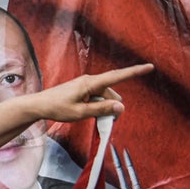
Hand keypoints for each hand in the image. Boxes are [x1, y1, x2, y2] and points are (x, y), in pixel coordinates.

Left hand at [30, 63, 153, 121]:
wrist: (39, 104)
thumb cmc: (58, 108)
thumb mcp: (81, 113)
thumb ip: (102, 110)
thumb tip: (121, 107)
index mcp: (91, 83)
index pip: (117, 76)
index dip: (135, 72)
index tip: (150, 67)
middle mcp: (90, 80)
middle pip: (112, 93)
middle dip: (113, 106)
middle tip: (102, 121)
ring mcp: (86, 84)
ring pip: (105, 96)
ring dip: (104, 107)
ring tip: (89, 116)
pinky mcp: (83, 88)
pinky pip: (97, 96)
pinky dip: (98, 105)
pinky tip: (88, 112)